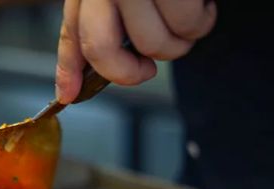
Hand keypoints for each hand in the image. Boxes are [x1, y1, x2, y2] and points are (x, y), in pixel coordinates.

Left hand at [55, 0, 216, 103]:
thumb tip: (76, 82)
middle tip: (149, 67)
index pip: (72, 31)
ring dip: (180, 43)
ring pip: (153, 42)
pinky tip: (205, 3)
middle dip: (131, 72)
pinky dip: (203, 21)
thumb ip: (105, 21)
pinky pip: (187, 22)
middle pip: (102, 48)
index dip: (68, 70)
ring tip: (192, 18)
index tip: (69, 95)